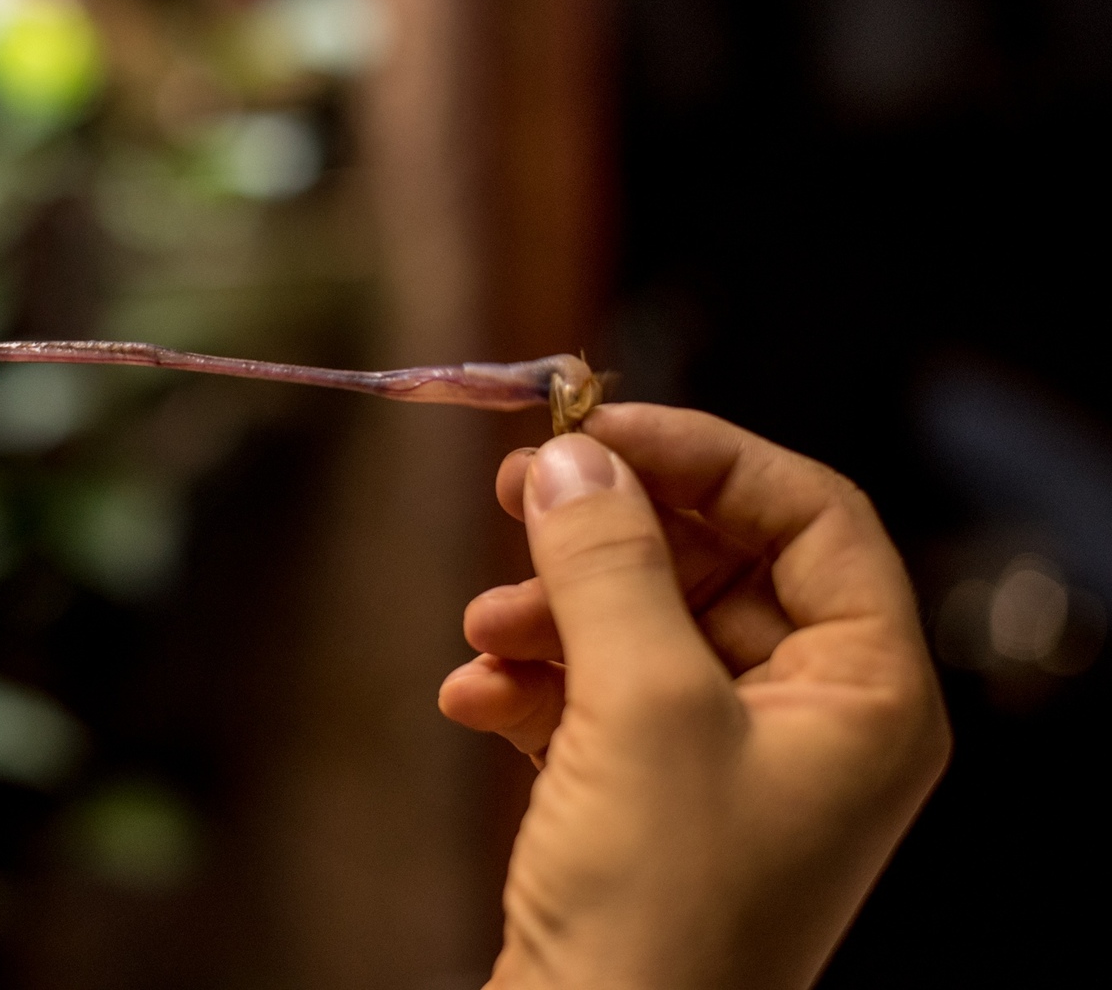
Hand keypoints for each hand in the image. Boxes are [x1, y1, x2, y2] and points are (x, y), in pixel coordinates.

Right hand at [438, 404, 949, 989]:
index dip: (707, 454)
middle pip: (717, 563)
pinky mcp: (651, 805)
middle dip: (612, 532)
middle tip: (519, 492)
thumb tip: (575, 459)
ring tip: (484, 628)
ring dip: (555, 610)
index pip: (813, 515)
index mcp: (867, 695)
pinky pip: (596, 697)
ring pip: (644, 625)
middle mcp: (812, 724)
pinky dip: (532, 683)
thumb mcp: (640, 707)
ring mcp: (729, 767)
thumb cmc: (661, 915)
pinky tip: (474, 697)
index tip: (600, 425)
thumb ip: (610, 563)